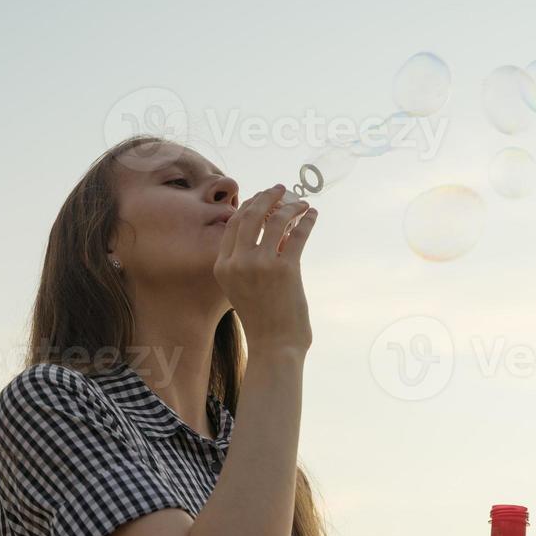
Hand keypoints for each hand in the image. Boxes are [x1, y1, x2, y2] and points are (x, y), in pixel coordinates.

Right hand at [213, 183, 318, 354]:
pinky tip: (312, 215)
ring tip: (302, 203)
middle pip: (250, 215)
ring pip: (275, 220)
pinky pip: (298, 235)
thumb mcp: (240, 288)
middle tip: (280, 189)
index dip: (249, 206)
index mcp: (223, 266)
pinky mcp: (286, 269)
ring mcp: (260, 265)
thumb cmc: (261, 319)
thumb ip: (245, 261)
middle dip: (267, 197)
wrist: (274, 346)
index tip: (262, 198)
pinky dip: (307, 221)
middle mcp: (238, 262)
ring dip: (291, 206)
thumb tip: (266, 229)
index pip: (233, 224)